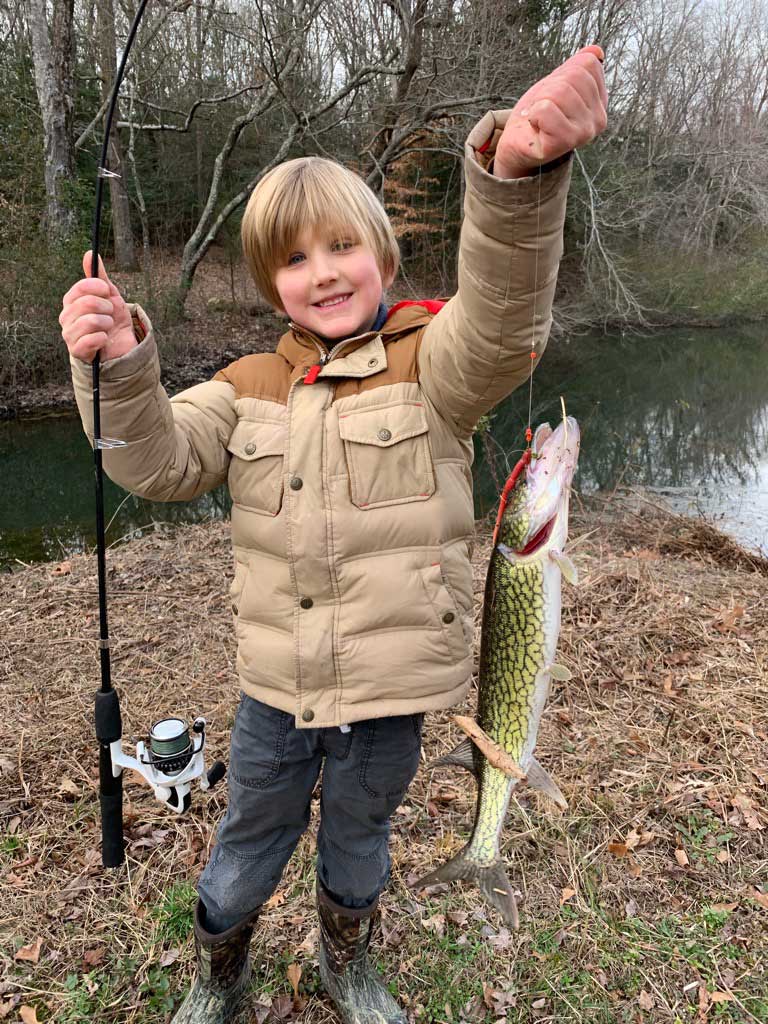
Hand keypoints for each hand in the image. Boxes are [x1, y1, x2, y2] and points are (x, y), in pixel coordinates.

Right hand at [60, 252, 136, 362]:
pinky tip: (104, 339)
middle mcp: (66, 317)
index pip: (81, 287)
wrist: (119, 346)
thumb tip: (90, 253)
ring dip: (107, 324)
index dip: (98, 288)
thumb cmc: (111, 319)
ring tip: (107, 327)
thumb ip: (99, 276)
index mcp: (71, 301)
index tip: (108, 292)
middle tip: (109, 313)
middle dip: (106, 308)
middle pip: (87, 303)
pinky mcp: (77, 351)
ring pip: (90, 321)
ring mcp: (69, 334)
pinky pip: (91, 340)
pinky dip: (103, 339)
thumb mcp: (108, 295)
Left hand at [494, 45, 607, 178]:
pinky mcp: (566, 141)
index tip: (553, 94)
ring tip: (538, 118)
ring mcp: (584, 133)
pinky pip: (545, 109)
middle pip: (573, 76)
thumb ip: (578, 67)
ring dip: (538, 101)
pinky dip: (533, 114)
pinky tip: (535, 127)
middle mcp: (598, 119)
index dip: (562, 73)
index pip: (588, 64)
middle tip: (542, 108)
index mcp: (600, 102)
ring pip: (558, 92)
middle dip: (549, 87)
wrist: (518, 144)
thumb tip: (596, 51)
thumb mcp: (558, 84)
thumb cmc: (538, 115)